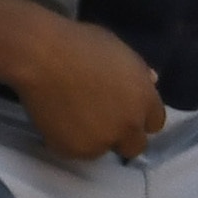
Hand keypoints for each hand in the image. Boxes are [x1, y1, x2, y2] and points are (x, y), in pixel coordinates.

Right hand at [16, 14, 166, 161]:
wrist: (42, 57)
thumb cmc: (82, 44)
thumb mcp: (121, 52)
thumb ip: (138, 73)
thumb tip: (151, 81)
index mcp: (145, 100)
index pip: (155, 123)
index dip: (140, 117)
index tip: (125, 110)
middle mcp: (128, 125)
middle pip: (135, 145)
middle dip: (123, 136)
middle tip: (103, 120)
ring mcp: (101, 141)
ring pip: (103, 149)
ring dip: (95, 139)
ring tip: (76, 118)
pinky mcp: (73, 151)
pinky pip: (76, 152)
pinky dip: (70, 141)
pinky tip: (60, 121)